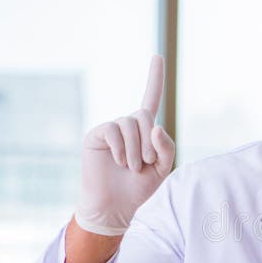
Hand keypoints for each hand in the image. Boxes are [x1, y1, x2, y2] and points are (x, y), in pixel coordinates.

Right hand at [74, 56, 175, 235]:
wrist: (115, 206)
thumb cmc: (139, 188)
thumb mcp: (162, 169)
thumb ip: (166, 147)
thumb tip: (154, 126)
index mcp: (145, 131)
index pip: (150, 99)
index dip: (154, 78)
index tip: (157, 56)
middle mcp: (127, 126)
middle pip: (143, 115)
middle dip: (149, 142)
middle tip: (146, 163)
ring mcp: (110, 130)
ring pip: (130, 124)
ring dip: (136, 150)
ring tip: (131, 168)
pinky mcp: (95, 136)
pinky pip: (113, 131)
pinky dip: (121, 149)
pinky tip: (119, 163)